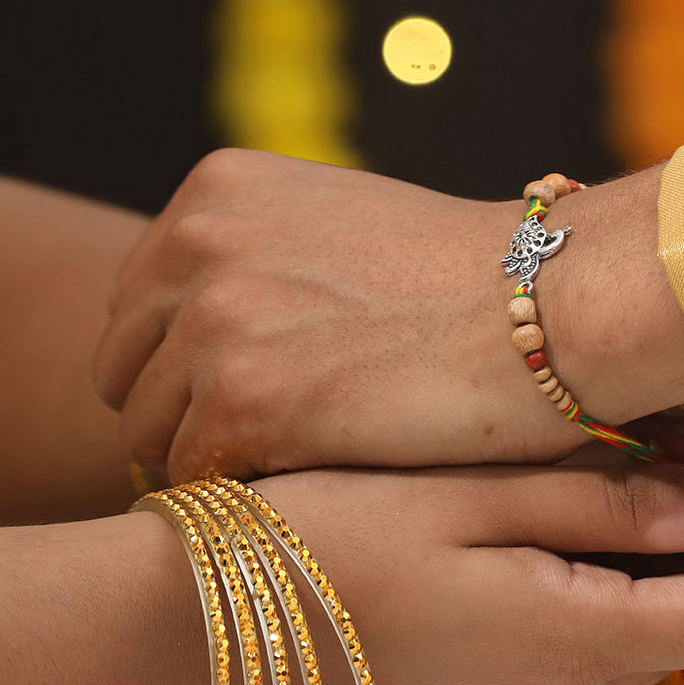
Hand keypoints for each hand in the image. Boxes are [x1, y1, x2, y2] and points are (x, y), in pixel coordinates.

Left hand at [92, 151, 683, 480]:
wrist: (557, 302)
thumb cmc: (475, 276)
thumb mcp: (344, 224)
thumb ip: (265, 256)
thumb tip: (207, 323)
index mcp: (217, 190)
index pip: (138, 303)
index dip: (179, 363)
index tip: (236, 399)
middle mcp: (197, 243)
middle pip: (126, 368)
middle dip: (180, 411)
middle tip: (260, 447)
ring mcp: (214, 322)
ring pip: (152, 431)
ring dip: (213, 458)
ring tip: (297, 465)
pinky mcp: (244, 401)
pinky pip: (194, 479)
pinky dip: (244, 494)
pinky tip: (313, 482)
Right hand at [242, 426, 683, 684]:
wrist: (200, 622)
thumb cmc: (328, 535)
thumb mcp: (472, 494)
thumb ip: (613, 499)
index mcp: (579, 645)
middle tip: (665, 442)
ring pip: (644, 635)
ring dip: (643, 559)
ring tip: (592, 467)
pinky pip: (581, 651)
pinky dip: (589, 589)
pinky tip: (535, 522)